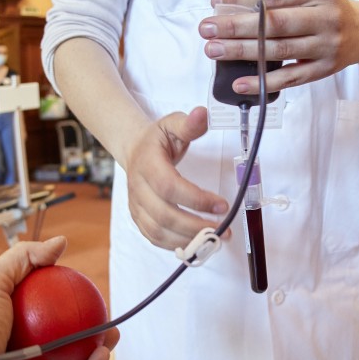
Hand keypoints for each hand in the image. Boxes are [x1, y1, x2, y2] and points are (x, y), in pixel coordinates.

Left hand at [0, 237, 118, 359]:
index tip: (89, 293)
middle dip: (92, 333)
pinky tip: (101, 355)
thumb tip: (61, 243)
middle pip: (67, 346)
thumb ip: (25, 258)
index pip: (48, 319)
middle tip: (107, 318)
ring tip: (111, 335)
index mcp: (11, 334)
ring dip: (99, 353)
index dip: (70, 307)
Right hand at [124, 107, 228, 249]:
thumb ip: (189, 123)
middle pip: (164, 215)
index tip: (222, 205)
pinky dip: (176, 245)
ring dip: (188, 240)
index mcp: (147, 164)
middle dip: (196, 226)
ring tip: (214, 240)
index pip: (169, 187)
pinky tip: (197, 243)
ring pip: (159, 232)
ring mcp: (136, 206)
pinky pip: (155, 238)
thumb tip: (203, 114)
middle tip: (224, 230)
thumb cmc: (158, 139)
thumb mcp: (173, 124)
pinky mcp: (139, 218)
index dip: (196, 199)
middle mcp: (137, 188)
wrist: (134, 150)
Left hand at [198, 0, 358, 95]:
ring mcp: (326, 46)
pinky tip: (239, 83)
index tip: (217, 2)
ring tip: (214, 50)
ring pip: (278, 51)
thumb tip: (229, 4)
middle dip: (236, 26)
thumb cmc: (327, 9)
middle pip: (274, 23)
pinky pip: (289, 79)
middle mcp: (325, 17)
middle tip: (207, 28)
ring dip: (242, 52)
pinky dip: (262, 82)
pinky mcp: (324, 70)